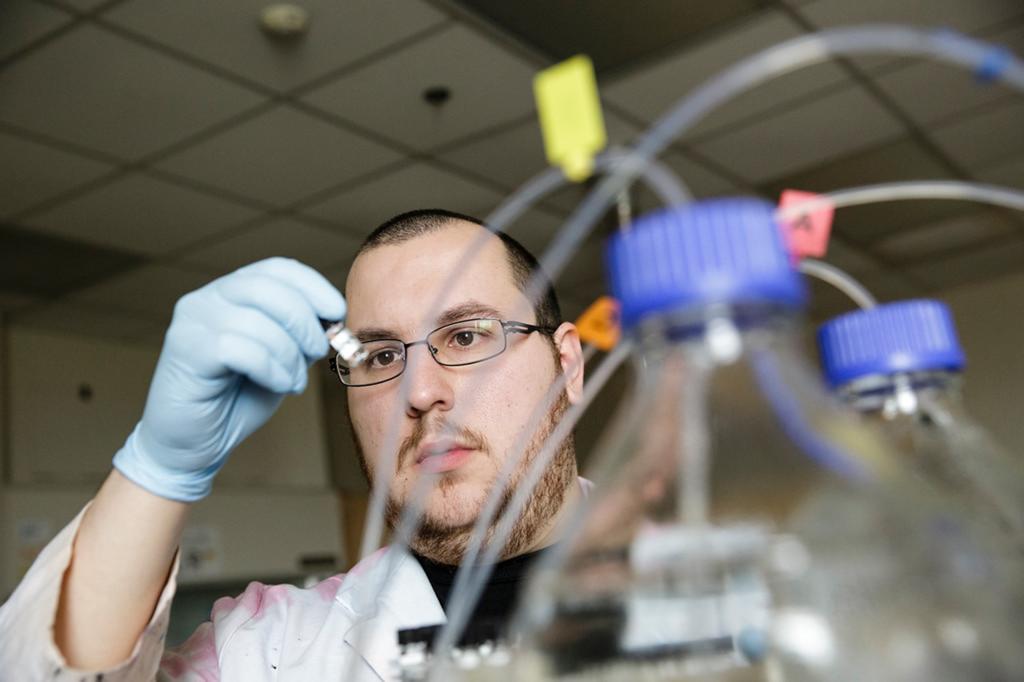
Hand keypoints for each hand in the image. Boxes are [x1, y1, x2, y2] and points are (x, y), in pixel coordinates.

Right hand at [112, 258, 345, 501]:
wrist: (193, 443)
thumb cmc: (237, 397)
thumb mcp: (280, 357)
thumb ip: (299, 332)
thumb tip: (333, 318)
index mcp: (231, 292)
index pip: (277, 268)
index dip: (313, 286)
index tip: (338, 312)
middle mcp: (206, 298)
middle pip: (267, 287)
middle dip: (304, 322)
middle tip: (317, 352)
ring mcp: (192, 323)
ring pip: (257, 321)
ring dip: (289, 355)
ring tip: (294, 381)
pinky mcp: (186, 351)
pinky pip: (241, 349)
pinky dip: (272, 370)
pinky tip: (279, 386)